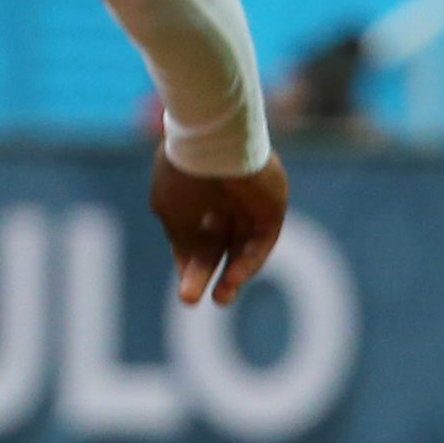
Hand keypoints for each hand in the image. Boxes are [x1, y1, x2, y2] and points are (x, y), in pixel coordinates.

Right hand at [149, 152, 288, 306]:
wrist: (212, 142)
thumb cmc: (183, 175)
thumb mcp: (171, 213)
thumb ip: (181, 241)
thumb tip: (188, 265)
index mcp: (194, 195)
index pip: (193, 237)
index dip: (188, 264)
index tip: (183, 287)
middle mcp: (223, 200)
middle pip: (215, 245)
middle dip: (203, 272)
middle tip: (189, 300)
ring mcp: (249, 203)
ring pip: (240, 247)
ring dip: (230, 275)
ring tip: (220, 299)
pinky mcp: (272, 206)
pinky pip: (261, 241)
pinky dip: (248, 262)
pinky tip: (234, 279)